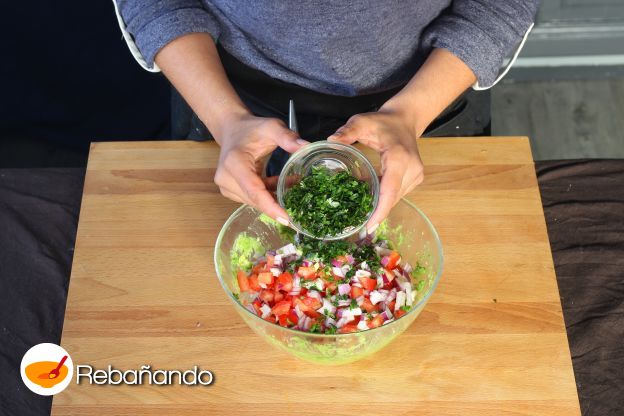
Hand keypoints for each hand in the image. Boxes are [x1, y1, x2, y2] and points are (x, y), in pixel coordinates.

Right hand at [214, 114, 306, 223]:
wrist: (232, 129)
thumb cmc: (251, 129)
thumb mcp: (272, 127)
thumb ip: (288, 137)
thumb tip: (305, 147)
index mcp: (235, 163)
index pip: (254, 191)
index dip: (271, 207)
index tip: (286, 219)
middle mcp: (226, 178)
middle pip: (255, 200)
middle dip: (277, 203)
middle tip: (300, 202)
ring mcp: (226, 186)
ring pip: (254, 201)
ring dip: (274, 197)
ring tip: (292, 183)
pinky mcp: (230, 190)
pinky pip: (252, 198)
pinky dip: (268, 194)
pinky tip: (281, 184)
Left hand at [327, 108, 423, 232]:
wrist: (405, 119)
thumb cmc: (383, 121)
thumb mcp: (362, 121)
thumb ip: (347, 131)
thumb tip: (331, 141)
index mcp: (399, 158)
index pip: (390, 190)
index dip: (380, 210)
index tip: (370, 226)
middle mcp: (412, 169)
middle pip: (393, 198)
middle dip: (377, 214)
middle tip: (359, 228)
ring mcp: (416, 175)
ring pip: (396, 198)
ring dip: (381, 208)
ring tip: (363, 221)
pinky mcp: (415, 178)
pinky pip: (398, 194)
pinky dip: (386, 200)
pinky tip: (372, 206)